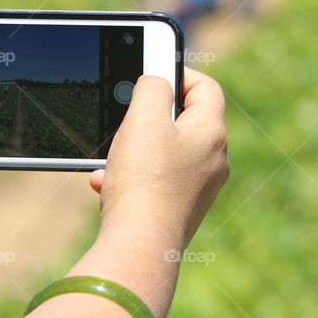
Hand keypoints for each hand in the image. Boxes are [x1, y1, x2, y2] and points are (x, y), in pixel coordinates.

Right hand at [89, 68, 228, 246]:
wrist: (140, 245)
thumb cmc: (144, 180)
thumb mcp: (144, 118)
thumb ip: (153, 87)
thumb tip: (156, 80)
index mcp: (211, 133)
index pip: (206, 87)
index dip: (180, 73)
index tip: (152, 73)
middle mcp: (212, 161)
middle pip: (184, 120)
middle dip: (149, 115)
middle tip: (126, 113)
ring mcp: (197, 189)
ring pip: (163, 153)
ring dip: (133, 148)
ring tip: (111, 155)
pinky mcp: (178, 210)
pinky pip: (153, 181)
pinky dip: (129, 176)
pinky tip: (105, 183)